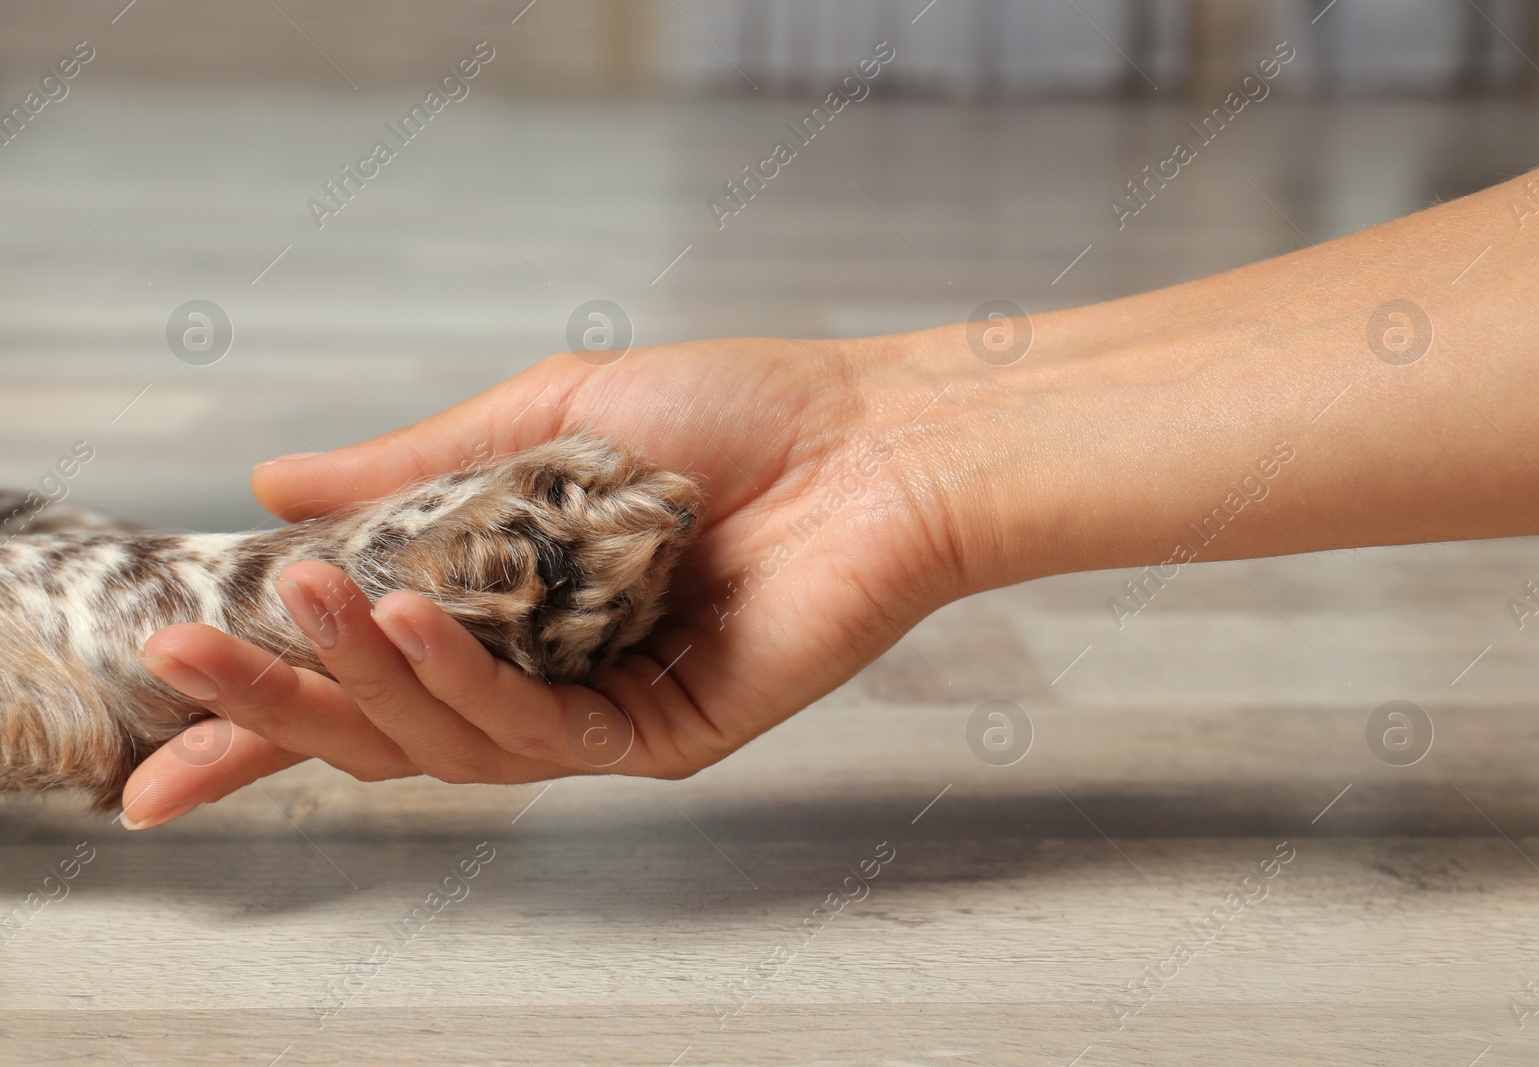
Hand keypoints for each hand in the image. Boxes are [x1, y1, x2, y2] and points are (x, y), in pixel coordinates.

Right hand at [122, 333, 987, 825]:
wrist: (874, 439)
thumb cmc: (731, 414)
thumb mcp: (540, 418)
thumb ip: (410, 467)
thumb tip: (272, 480)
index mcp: (506, 604)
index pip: (361, 670)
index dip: (258, 706)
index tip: (158, 723)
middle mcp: (542, 671)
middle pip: (382, 722)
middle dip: (272, 698)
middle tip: (182, 653)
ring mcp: (599, 714)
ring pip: (445, 741)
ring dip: (357, 676)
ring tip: (299, 602)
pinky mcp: (660, 737)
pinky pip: (540, 737)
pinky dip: (465, 680)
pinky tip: (417, 619)